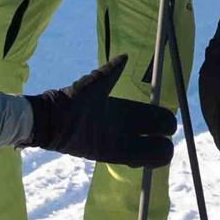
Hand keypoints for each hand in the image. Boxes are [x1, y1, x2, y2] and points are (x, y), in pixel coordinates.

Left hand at [25, 54, 176, 168]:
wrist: (53, 120)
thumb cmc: (74, 99)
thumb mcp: (95, 83)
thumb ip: (111, 71)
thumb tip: (125, 57)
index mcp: (125, 109)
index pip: (153, 115)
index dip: (162, 120)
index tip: (165, 123)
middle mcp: (125, 125)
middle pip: (154, 131)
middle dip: (163, 135)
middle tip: (164, 137)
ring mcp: (118, 141)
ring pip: (148, 148)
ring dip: (157, 152)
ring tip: (158, 154)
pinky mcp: (110, 155)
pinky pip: (134, 159)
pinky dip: (144, 161)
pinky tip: (143, 162)